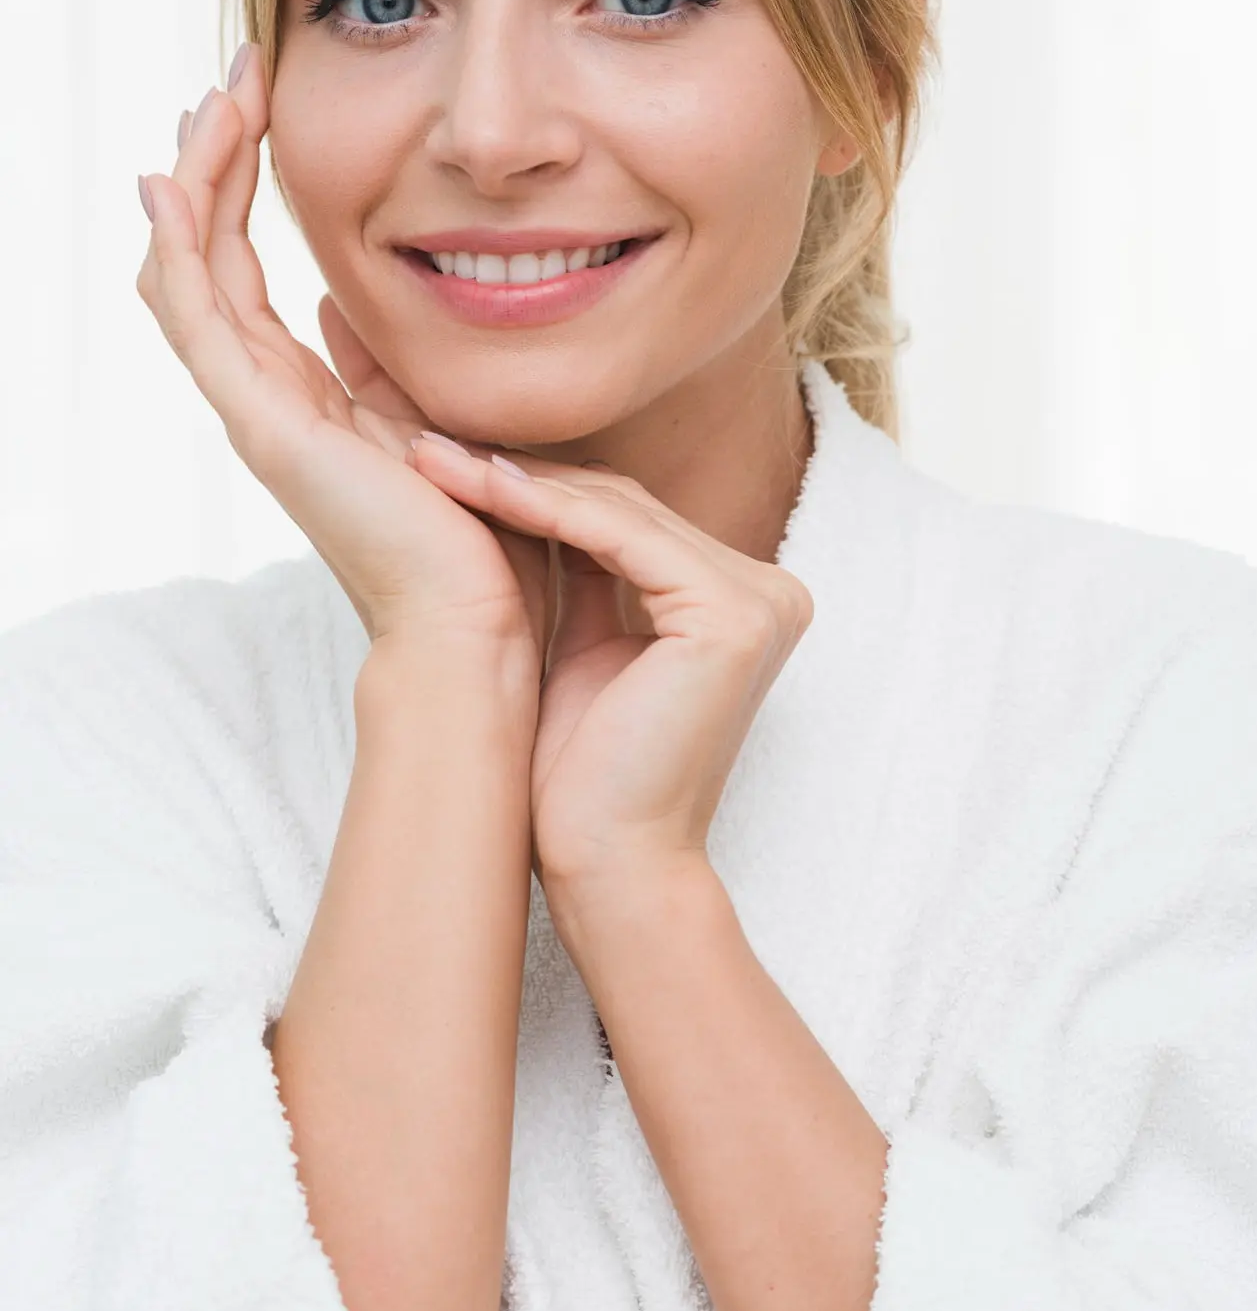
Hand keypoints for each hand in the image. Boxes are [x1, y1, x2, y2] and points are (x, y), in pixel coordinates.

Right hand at [135, 49, 550, 658]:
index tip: (262, 107)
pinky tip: (174, 182)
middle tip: (230, 78)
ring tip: (215, 99)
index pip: (249, 275)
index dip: (246, 191)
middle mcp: (271, 402)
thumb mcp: (438, 424)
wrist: (481, 633)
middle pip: (208, 262)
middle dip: (214, 165)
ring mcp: (259, 414)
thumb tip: (355, 308)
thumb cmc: (483, 545)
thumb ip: (392, 369)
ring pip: (192, 275)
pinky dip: (180, 247)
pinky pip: (200, 318)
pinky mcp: (265, 426)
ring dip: (197, 182)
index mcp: (309, 400)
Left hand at [406, 438, 813, 888]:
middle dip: (522, 475)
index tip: (452, 462)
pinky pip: (620, 537)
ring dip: (516, 481)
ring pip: (619, 511)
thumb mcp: (587, 648)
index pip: (632, 518)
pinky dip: (542, 509)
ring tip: (433, 458)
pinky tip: (476, 488)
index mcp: (745, 601)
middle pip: (627, 506)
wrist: (611, 866)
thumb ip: (587, 574)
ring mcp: (762, 600)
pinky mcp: (734, 615)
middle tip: (432, 444)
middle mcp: (771, 592)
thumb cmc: (588, 778)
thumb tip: (536, 492)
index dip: (538, 487)